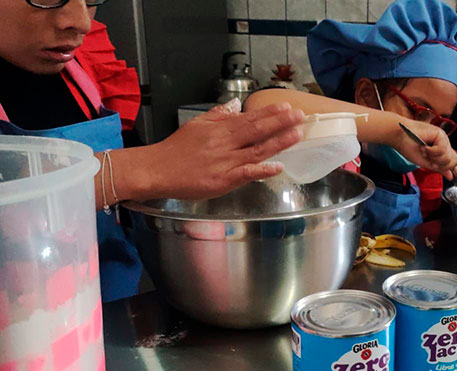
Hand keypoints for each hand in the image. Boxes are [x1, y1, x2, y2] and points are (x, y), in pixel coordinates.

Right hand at [141, 99, 303, 199]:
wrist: (156, 169)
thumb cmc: (175, 150)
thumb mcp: (196, 125)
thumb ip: (218, 115)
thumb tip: (236, 104)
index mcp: (219, 129)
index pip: (249, 118)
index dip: (269, 113)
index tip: (286, 107)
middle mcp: (225, 143)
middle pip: (257, 130)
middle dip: (280, 123)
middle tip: (300, 116)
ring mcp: (225, 162)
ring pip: (256, 150)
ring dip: (279, 142)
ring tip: (297, 134)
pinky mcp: (222, 180)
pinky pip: (246, 173)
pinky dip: (262, 170)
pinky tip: (278, 167)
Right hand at [393, 119, 456, 182]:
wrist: (399, 136)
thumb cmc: (409, 147)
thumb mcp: (425, 162)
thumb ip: (438, 168)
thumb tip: (450, 176)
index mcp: (440, 152)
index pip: (453, 162)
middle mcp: (444, 145)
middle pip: (453, 161)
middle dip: (441, 164)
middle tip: (430, 160)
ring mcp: (443, 139)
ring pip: (448, 157)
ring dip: (434, 157)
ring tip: (424, 151)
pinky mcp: (440, 134)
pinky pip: (442, 149)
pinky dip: (432, 151)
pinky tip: (424, 147)